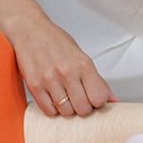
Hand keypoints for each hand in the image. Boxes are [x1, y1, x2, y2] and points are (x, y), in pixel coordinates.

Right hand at [0, 0, 114, 117]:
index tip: (94, 98)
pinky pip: (49, 110)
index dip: (98, 102)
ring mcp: (50, 80)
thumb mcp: (82, 57)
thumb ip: (97, 80)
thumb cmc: (56, 42)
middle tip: (79, 100)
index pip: (100, 98)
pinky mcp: (34, 85)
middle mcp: (67, 72)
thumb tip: (112, 100)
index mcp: (84, 64)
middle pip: (84, 109)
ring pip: (66, 112)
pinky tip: (53, 98)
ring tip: (65, 97)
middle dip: (83, 108)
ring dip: (67, 109)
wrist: (29, 31)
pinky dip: (53, 108)